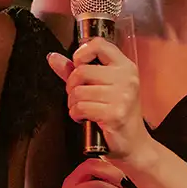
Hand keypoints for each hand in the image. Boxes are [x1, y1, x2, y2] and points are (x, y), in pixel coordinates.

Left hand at [49, 39, 152, 160]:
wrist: (134, 143)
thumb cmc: (117, 113)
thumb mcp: (100, 87)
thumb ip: (75, 71)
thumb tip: (53, 57)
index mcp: (125, 67)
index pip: (99, 44)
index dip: (81, 53)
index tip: (79, 65)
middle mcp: (126, 78)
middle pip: (82, 71)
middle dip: (72, 86)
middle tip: (79, 96)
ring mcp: (122, 96)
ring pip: (78, 91)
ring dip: (74, 104)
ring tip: (83, 109)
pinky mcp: (115, 114)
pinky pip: (81, 108)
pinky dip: (77, 115)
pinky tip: (85, 118)